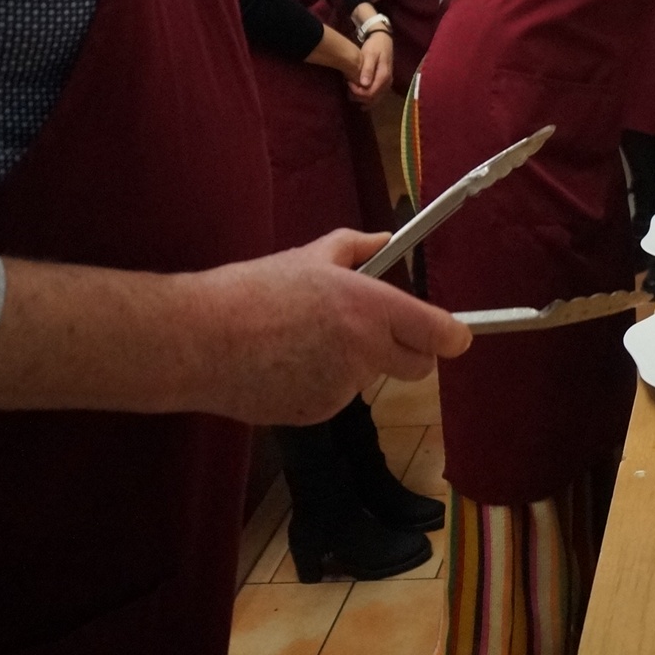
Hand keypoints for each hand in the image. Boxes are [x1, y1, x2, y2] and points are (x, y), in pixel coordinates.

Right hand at [181, 230, 470, 426]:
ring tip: (303, 340)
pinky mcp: (318, 413)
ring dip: (355, 364)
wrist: (199, 341)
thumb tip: (386, 241)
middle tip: (377, 331)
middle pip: (419, 367)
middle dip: (411, 352)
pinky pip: (336, 396)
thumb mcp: (308, 257)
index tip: (454, 335)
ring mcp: (342, 389)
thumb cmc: (252, 292)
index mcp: (369, 308)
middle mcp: (364, 352)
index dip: (451, 336)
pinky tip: (285, 364)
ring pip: (370, 378)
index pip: (438, 334)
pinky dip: (322, 383)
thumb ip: (357, 247)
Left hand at [351, 31, 392, 103]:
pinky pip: (376, 96)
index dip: (358, 92)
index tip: (348, 83)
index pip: (370, 93)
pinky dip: (367, 98)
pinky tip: (359, 97)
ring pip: (375, 99)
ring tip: (351, 93)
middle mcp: (387, 83)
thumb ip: (368, 69)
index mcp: (384, 76)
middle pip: (373, 98)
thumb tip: (364, 84)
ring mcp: (387, 84)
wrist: (383, 39)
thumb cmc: (375, 46)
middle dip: (359, 97)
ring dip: (362, 99)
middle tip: (347, 88)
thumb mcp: (370, 54)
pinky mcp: (384, 84)